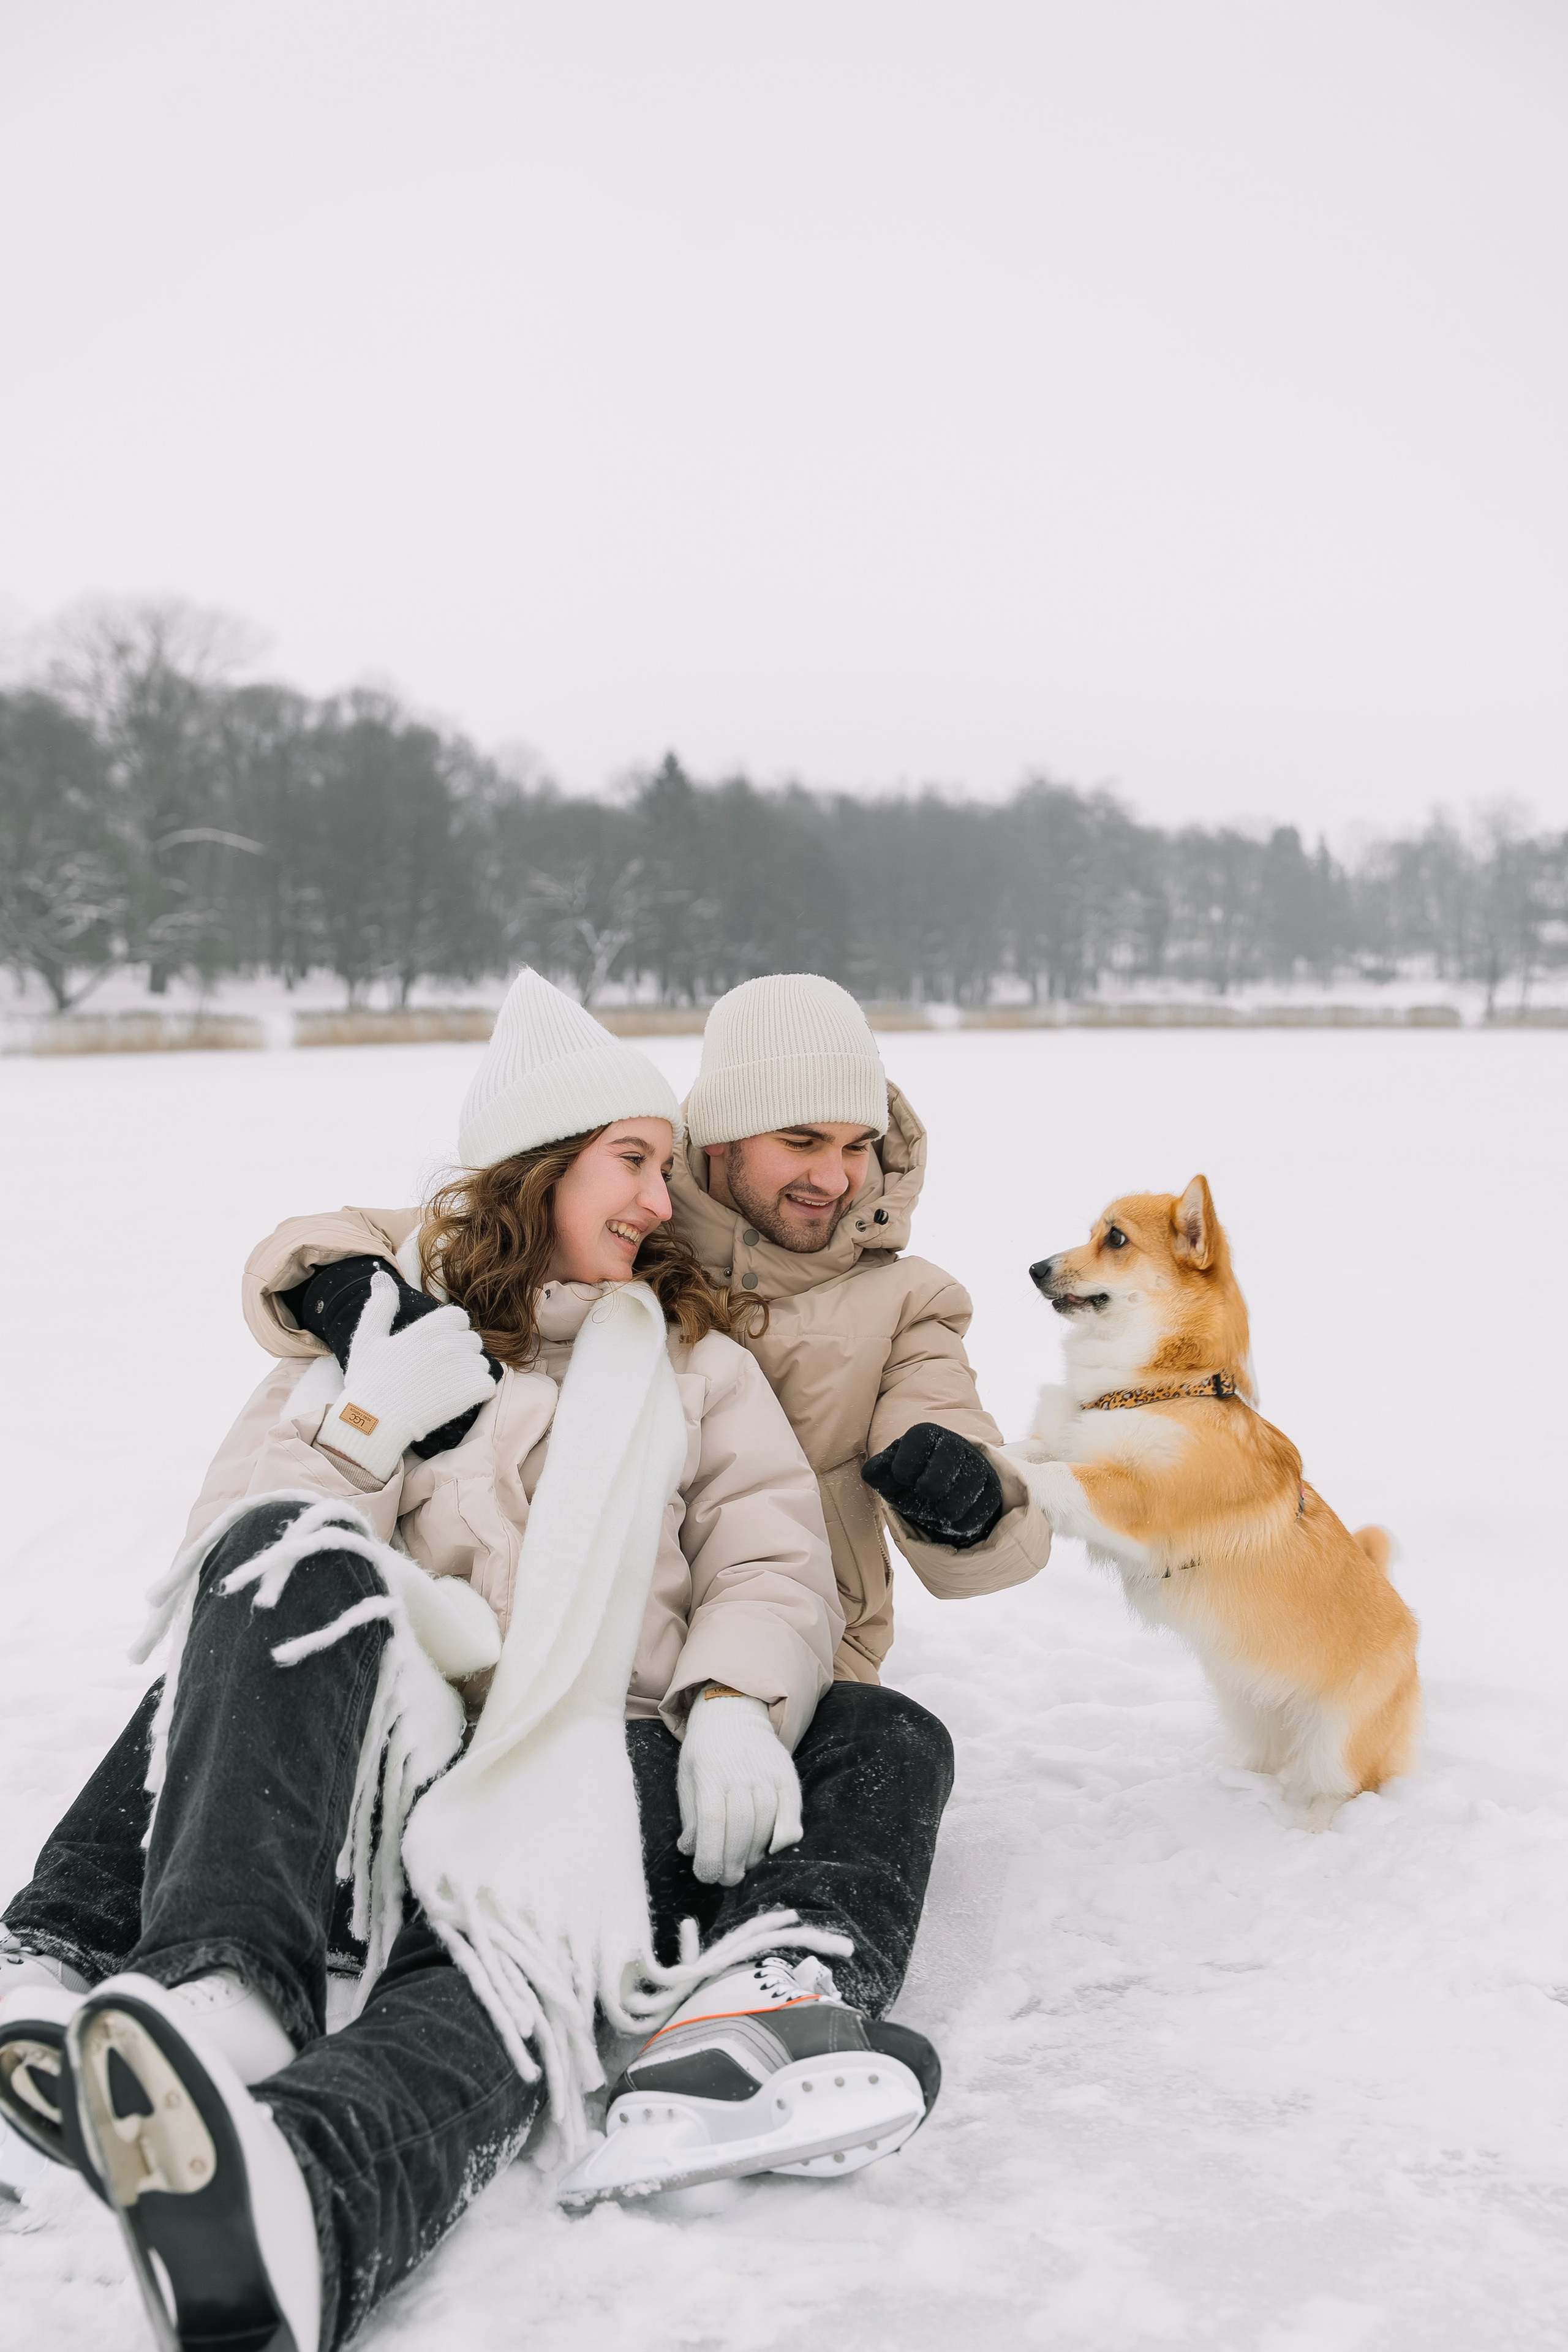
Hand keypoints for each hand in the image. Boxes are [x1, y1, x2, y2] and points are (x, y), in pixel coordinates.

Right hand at [320, 1271, 496, 1482]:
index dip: (449, 1332)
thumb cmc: (368, 1381)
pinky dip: (477, 1392)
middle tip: (436, 1372)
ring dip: (468, 1374)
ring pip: (481, 1363)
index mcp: (430, 1326)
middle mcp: (452, 1342)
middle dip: (460, 1353)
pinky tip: (455, 1400)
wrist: (374, 1421)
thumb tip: (380, 1275)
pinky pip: (488, 1385)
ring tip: (443, 1388)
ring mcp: (465, 1366)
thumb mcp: (367, 1338)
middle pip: (472, 1340)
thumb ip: (380, 1305)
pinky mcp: (473, 1391)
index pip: (458, 1317)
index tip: (432, 1348)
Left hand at [677, 1692, 802, 1886]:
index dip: (710, 1854)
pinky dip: (785, 1835)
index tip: (707, 1875)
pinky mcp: (787, 1775)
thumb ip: (690, 1815)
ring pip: (766, 1821)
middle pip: (740, 1825)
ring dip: (755, 1853)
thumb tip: (690, 1851)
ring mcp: (767, 1772)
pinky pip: (791, 1811)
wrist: (734, 1714)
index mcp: (709, 1771)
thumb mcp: (687, 1777)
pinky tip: (773, 1849)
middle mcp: (740, 1770)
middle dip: (732, 1862)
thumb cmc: (705, 1754)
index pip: (712, 1819)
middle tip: (727, 1879)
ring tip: (745, 1866)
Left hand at [860, 1422, 1003, 1548]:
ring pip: (972, 1480)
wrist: (940, 1494)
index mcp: (926, 1435)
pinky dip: (970, 1517)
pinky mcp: (991, 1487)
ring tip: (941, 1512)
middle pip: (951, 1455)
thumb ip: (878, 1472)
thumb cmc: (911, 1480)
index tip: (903, 1478)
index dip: (908, 1461)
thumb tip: (871, 1473)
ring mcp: (977, 1465)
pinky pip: (986, 1502)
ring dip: (952, 1503)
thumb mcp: (889, 1476)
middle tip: (926, 1493)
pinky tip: (956, 1522)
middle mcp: (955, 1445)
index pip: (920, 1437)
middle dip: (935, 1481)